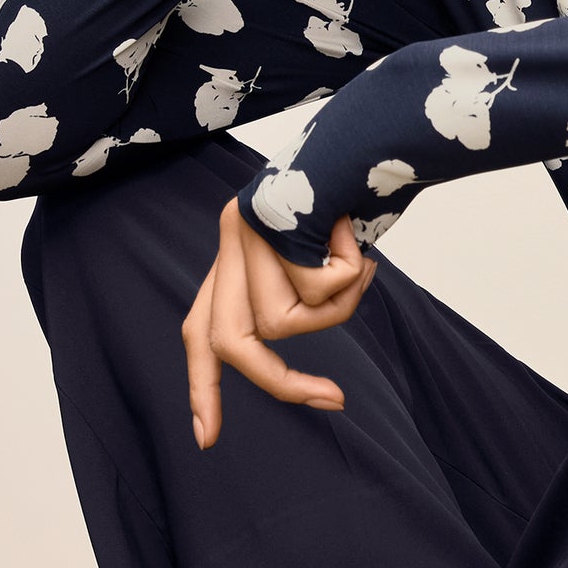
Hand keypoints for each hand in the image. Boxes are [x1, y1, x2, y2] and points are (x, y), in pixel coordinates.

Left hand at [182, 199, 379, 447]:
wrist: (364, 130)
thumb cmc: (355, 192)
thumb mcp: (324, 254)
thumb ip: (302, 291)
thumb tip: (303, 325)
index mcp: (236, 258)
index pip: (203, 330)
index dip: (203, 385)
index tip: (206, 438)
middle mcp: (229, 246)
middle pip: (232, 340)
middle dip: (279, 383)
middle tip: (334, 401)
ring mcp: (241, 233)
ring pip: (286, 320)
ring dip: (339, 302)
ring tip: (358, 255)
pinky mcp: (262, 220)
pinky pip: (313, 289)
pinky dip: (348, 273)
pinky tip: (348, 227)